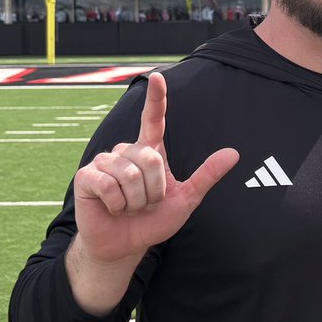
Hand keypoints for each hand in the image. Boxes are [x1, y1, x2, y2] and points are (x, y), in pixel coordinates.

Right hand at [73, 72, 238, 266]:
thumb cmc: (154, 220)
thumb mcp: (187, 198)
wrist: (126, 244)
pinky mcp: (87, 176)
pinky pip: (109, 184)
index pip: (154, 120)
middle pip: (150, 158)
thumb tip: (234, 153)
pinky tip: (112, 208)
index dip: (156, 99)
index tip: (159, 77)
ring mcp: (104, 162)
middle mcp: (126, 152)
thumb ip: (207, 175)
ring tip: (129, 207)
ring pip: (130, 174)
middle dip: (154, 189)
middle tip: (147, 203)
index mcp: (150, 152)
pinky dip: (117, 203)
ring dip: (136, 200)